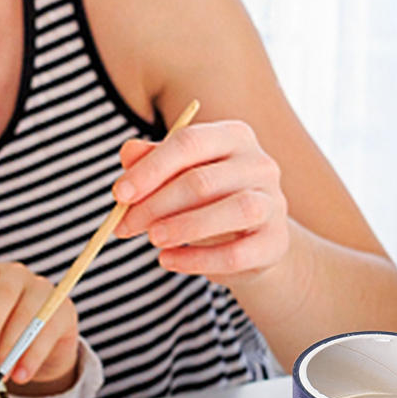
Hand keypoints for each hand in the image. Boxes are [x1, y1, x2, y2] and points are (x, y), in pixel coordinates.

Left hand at [0, 259, 79, 394]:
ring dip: (11, 346)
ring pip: (27, 314)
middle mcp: (15, 274)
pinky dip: (32, 357)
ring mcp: (42, 289)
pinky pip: (48, 332)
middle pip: (3, 294)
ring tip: (1, 372)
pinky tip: (22, 374)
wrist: (29, 353)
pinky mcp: (63, 309)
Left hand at [112, 118, 291, 279]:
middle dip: (155, 205)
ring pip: (230, 212)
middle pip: (202, 180)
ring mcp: (273, 203)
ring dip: (182, 228)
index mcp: (233, 136)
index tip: (120, 194)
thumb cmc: (208, 200)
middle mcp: (259, 163)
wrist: (251, 242)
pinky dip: (197, 260)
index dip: (150, 169)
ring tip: (152, 240)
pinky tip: (168, 261)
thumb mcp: (179, 175)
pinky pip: (236, 253)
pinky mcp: (276, 242)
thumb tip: (127, 153)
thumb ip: (153, 161)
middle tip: (124, 226)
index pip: (189, 142)